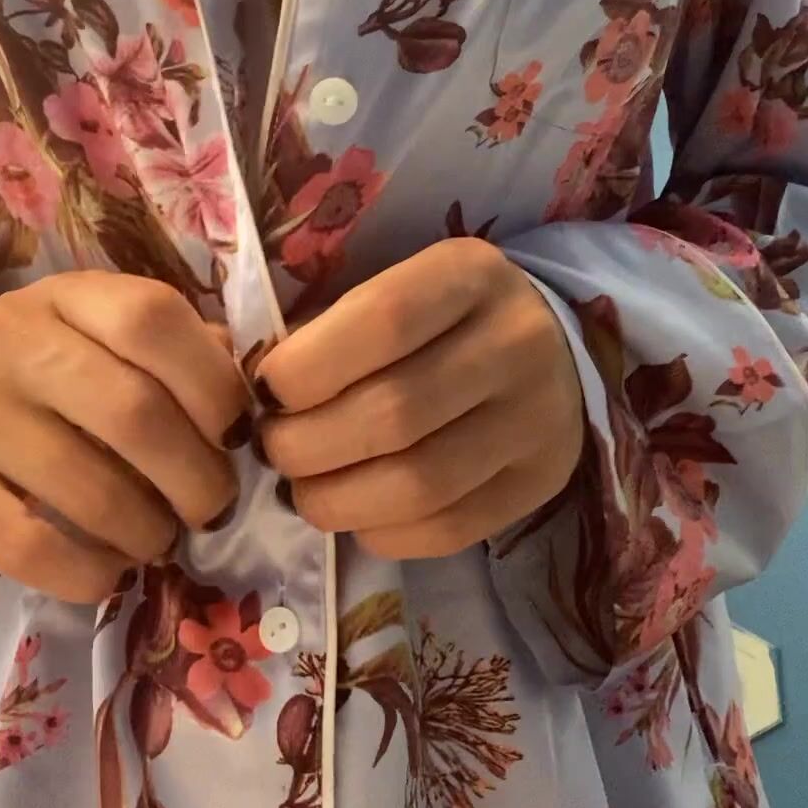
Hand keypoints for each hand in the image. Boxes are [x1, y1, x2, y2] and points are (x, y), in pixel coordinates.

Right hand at [0, 274, 252, 604]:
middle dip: (197, 478)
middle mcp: (5, 339)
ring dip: (148, 533)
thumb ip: (162, 354)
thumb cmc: (20, 380)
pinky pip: (32, 545)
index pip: (153, 318)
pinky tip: (107, 573)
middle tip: (209, 508)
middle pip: (135, 413)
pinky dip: (89, 573)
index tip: (235, 434)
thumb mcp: (82, 339)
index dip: (214, 383)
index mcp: (61, 297)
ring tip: (155, 541)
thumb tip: (247, 388)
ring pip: (90, 490)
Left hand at [251, 238, 584, 557]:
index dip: (305, 368)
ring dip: (335, 500)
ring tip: (301, 490)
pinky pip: (448, 529)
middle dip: (306, 445)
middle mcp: (517, 343)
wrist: (553, 347)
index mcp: (470, 275)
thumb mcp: (394, 287)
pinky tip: (355, 514)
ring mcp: (538, 419)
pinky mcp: (540, 482)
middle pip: (393, 414)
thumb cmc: (439, 317)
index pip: (382, 323)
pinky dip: (381, 532)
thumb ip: (330, 330)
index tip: (264, 391)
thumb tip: (254, 398)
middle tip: (272, 450)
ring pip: (419, 484)